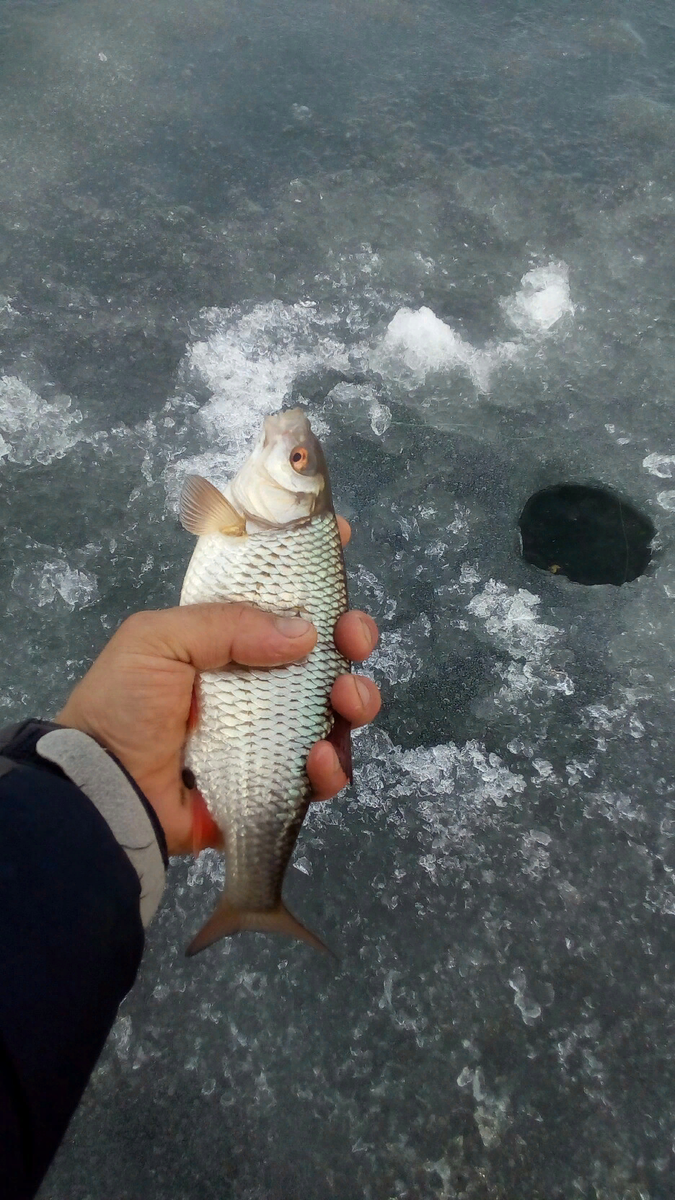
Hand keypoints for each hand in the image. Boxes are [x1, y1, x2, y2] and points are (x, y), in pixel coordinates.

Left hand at [56, 518, 379, 854]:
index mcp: (227, 641)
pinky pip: (321, 773)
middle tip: (353, 639)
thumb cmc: (121, 707)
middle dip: (353, 637)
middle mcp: (257, 683)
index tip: (343, 541)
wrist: (103, 793)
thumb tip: (306, 633)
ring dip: (357, 700)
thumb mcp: (157, 640)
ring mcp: (271, 735)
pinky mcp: (277, 784)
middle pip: (325, 653)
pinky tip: (317, 760)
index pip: (279, 599)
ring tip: (344, 702)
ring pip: (337, 710)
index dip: (313, 572)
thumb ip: (227, 624)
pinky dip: (331, 766)